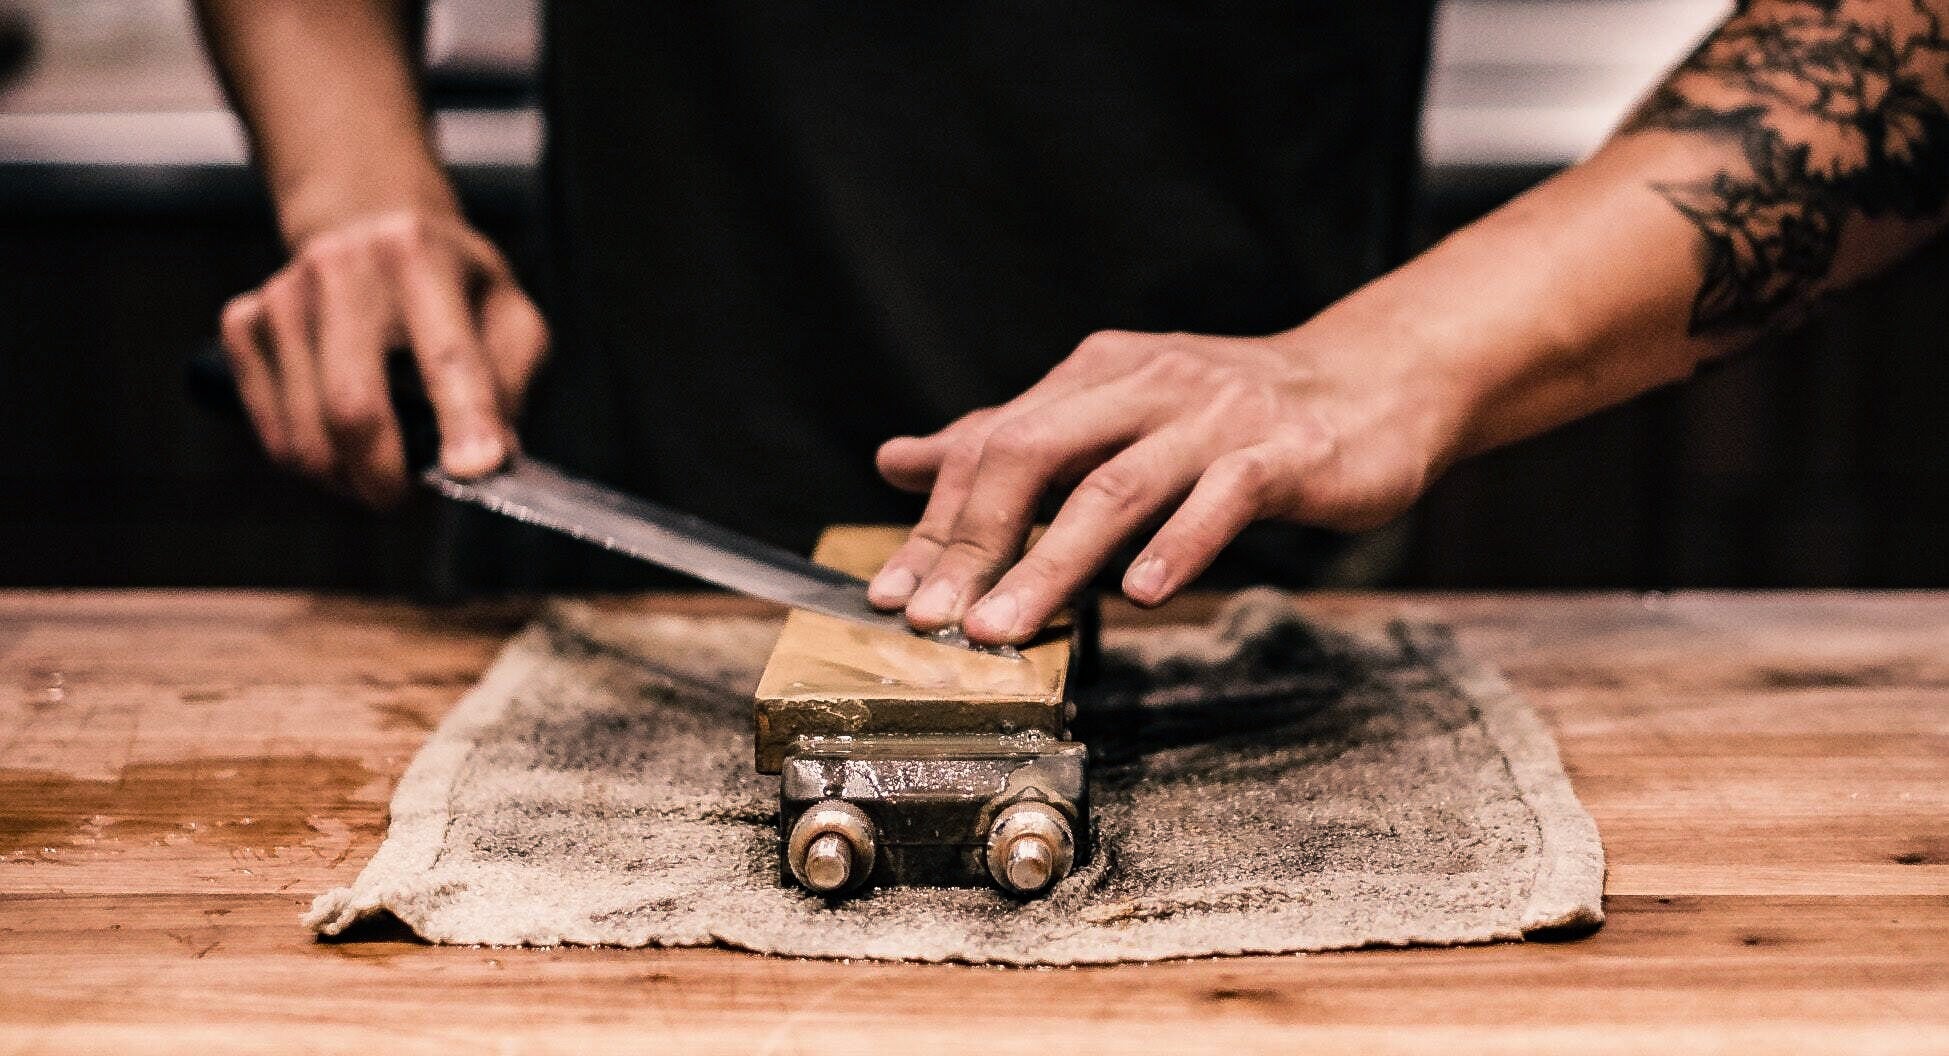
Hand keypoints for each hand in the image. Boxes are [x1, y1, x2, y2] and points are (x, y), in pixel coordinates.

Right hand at [218, 209, 547, 503]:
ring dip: (349, 477)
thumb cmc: (455, 290)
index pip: (446, 355)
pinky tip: (342, 442)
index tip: (473, 471)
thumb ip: (511, 381)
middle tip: (405, 498)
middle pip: (353, 406)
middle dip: (384, 475)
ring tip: (382, 468)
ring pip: (306, 434)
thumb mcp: (509, 315)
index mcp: (420, 255)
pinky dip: (311, 460)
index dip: (463, 419)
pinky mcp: (244, 323)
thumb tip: (491, 456)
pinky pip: (273, 432)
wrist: (370, 228)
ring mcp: (284, 295)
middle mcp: (342, 266)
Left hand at [867, 326, 1473, 644]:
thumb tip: (898, 460)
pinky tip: (1142, 596)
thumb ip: (1011, 440)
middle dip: (974, 541)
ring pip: (1116, 488)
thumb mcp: (1112, 411)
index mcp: (1095, 373)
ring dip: (1052, 562)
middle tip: (932, 618)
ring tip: (1002, 626)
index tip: (895, 593)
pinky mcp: (1283, 455)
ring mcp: (1216, 417)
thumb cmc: (1232, 413)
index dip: (937, 522)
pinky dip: (1177, 547)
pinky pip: (1222, 500)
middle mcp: (1146, 383)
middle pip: (1036, 456)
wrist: (1375, 381)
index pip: (993, 444)